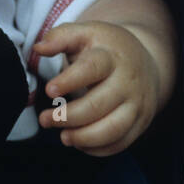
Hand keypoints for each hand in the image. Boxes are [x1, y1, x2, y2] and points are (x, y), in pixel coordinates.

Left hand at [32, 20, 160, 156]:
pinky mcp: (140, 122)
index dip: (69, 81)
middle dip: (67, 117)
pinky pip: (120, 143)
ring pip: (112, 129)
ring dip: (83, 138)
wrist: (144, 61)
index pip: (92, 69)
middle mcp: (128, 81)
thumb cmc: (105, 49)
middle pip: (98, 105)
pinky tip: (80, 142)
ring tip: (63, 136)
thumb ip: (60, 37)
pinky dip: (97, 149)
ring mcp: (137, 103)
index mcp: (111, 56)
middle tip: (45, 119)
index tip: (49, 90)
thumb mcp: (85, 34)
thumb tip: (40, 48)